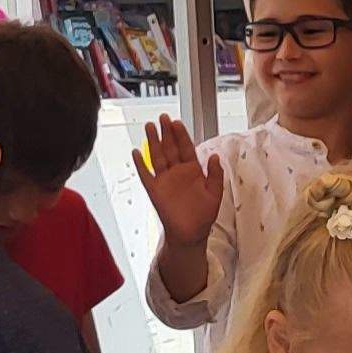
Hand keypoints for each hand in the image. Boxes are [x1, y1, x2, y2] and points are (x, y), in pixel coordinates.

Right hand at [138, 115, 226, 242]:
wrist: (191, 234)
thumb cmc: (203, 215)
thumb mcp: (215, 194)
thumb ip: (215, 175)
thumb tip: (215, 157)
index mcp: (193, 171)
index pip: (186, 148)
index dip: (181, 135)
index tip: (177, 122)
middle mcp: (177, 172)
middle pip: (170, 148)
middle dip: (166, 132)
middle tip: (162, 118)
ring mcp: (165, 180)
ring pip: (157, 156)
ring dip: (153, 141)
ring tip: (149, 126)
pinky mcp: (155, 190)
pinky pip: (146, 175)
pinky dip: (140, 164)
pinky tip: (136, 152)